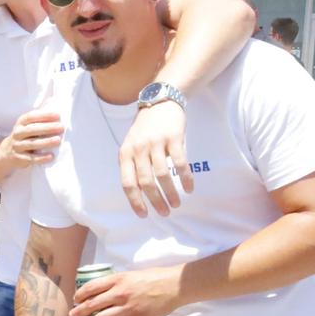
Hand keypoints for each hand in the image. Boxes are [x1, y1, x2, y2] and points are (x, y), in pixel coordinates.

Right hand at [0, 110, 62, 169]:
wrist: (7, 152)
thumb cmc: (25, 136)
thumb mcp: (27, 127)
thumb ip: (39, 122)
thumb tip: (59, 118)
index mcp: (21, 123)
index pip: (31, 117)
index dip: (44, 115)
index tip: (58, 115)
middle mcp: (17, 133)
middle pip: (31, 130)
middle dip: (47, 128)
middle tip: (61, 127)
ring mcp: (17, 146)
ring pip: (32, 144)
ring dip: (46, 142)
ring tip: (58, 140)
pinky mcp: (19, 158)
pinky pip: (31, 158)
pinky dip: (41, 158)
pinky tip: (51, 156)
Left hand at [69, 265, 182, 315]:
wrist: (173, 286)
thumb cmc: (154, 277)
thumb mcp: (131, 274)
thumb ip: (117, 281)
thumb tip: (103, 288)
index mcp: (117, 280)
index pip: (91, 287)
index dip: (80, 295)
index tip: (76, 299)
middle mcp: (119, 294)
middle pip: (92, 304)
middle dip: (79, 311)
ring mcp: (127, 308)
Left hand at [118, 99, 188, 216]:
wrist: (160, 100)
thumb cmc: (145, 128)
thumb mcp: (131, 144)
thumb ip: (132, 164)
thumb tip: (138, 193)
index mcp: (125, 153)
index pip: (127, 183)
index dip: (135, 201)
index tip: (144, 215)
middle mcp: (138, 149)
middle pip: (146, 182)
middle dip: (155, 201)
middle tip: (165, 213)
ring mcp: (156, 143)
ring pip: (162, 175)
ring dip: (171, 193)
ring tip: (176, 204)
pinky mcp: (173, 137)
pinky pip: (180, 163)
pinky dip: (185, 178)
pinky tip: (189, 188)